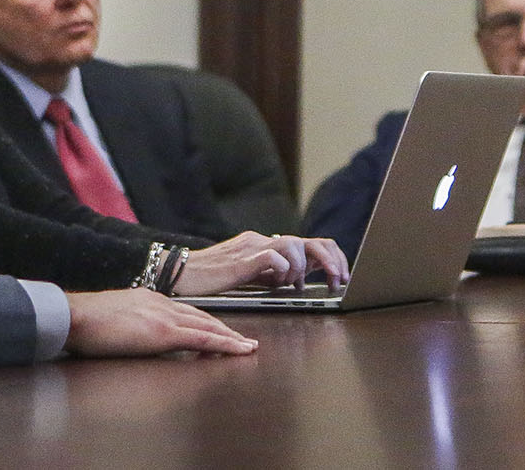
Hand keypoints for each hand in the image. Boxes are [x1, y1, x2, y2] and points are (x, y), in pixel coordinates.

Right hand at [65, 288, 256, 356]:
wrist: (73, 315)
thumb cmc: (84, 322)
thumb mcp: (114, 317)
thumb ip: (131, 323)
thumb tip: (134, 334)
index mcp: (149, 300)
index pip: (185, 312)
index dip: (205, 322)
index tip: (218, 330)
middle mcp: (162, 304)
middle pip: (203, 317)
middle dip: (225, 329)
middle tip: (243, 340)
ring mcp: (164, 316)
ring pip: (208, 326)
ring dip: (230, 337)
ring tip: (247, 347)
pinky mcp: (163, 332)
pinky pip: (202, 338)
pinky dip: (224, 344)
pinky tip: (237, 350)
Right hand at [173, 231, 352, 294]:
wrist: (183, 273)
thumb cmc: (213, 277)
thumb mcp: (252, 275)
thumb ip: (273, 273)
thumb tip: (296, 279)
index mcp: (269, 245)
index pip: (311, 243)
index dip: (332, 259)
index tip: (341, 277)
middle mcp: (265, 240)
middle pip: (312, 241)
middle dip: (331, 262)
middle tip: (338, 281)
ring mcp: (255, 246)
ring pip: (295, 245)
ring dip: (303, 267)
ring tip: (295, 284)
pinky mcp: (244, 257)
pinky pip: (273, 255)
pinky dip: (284, 269)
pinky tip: (280, 281)